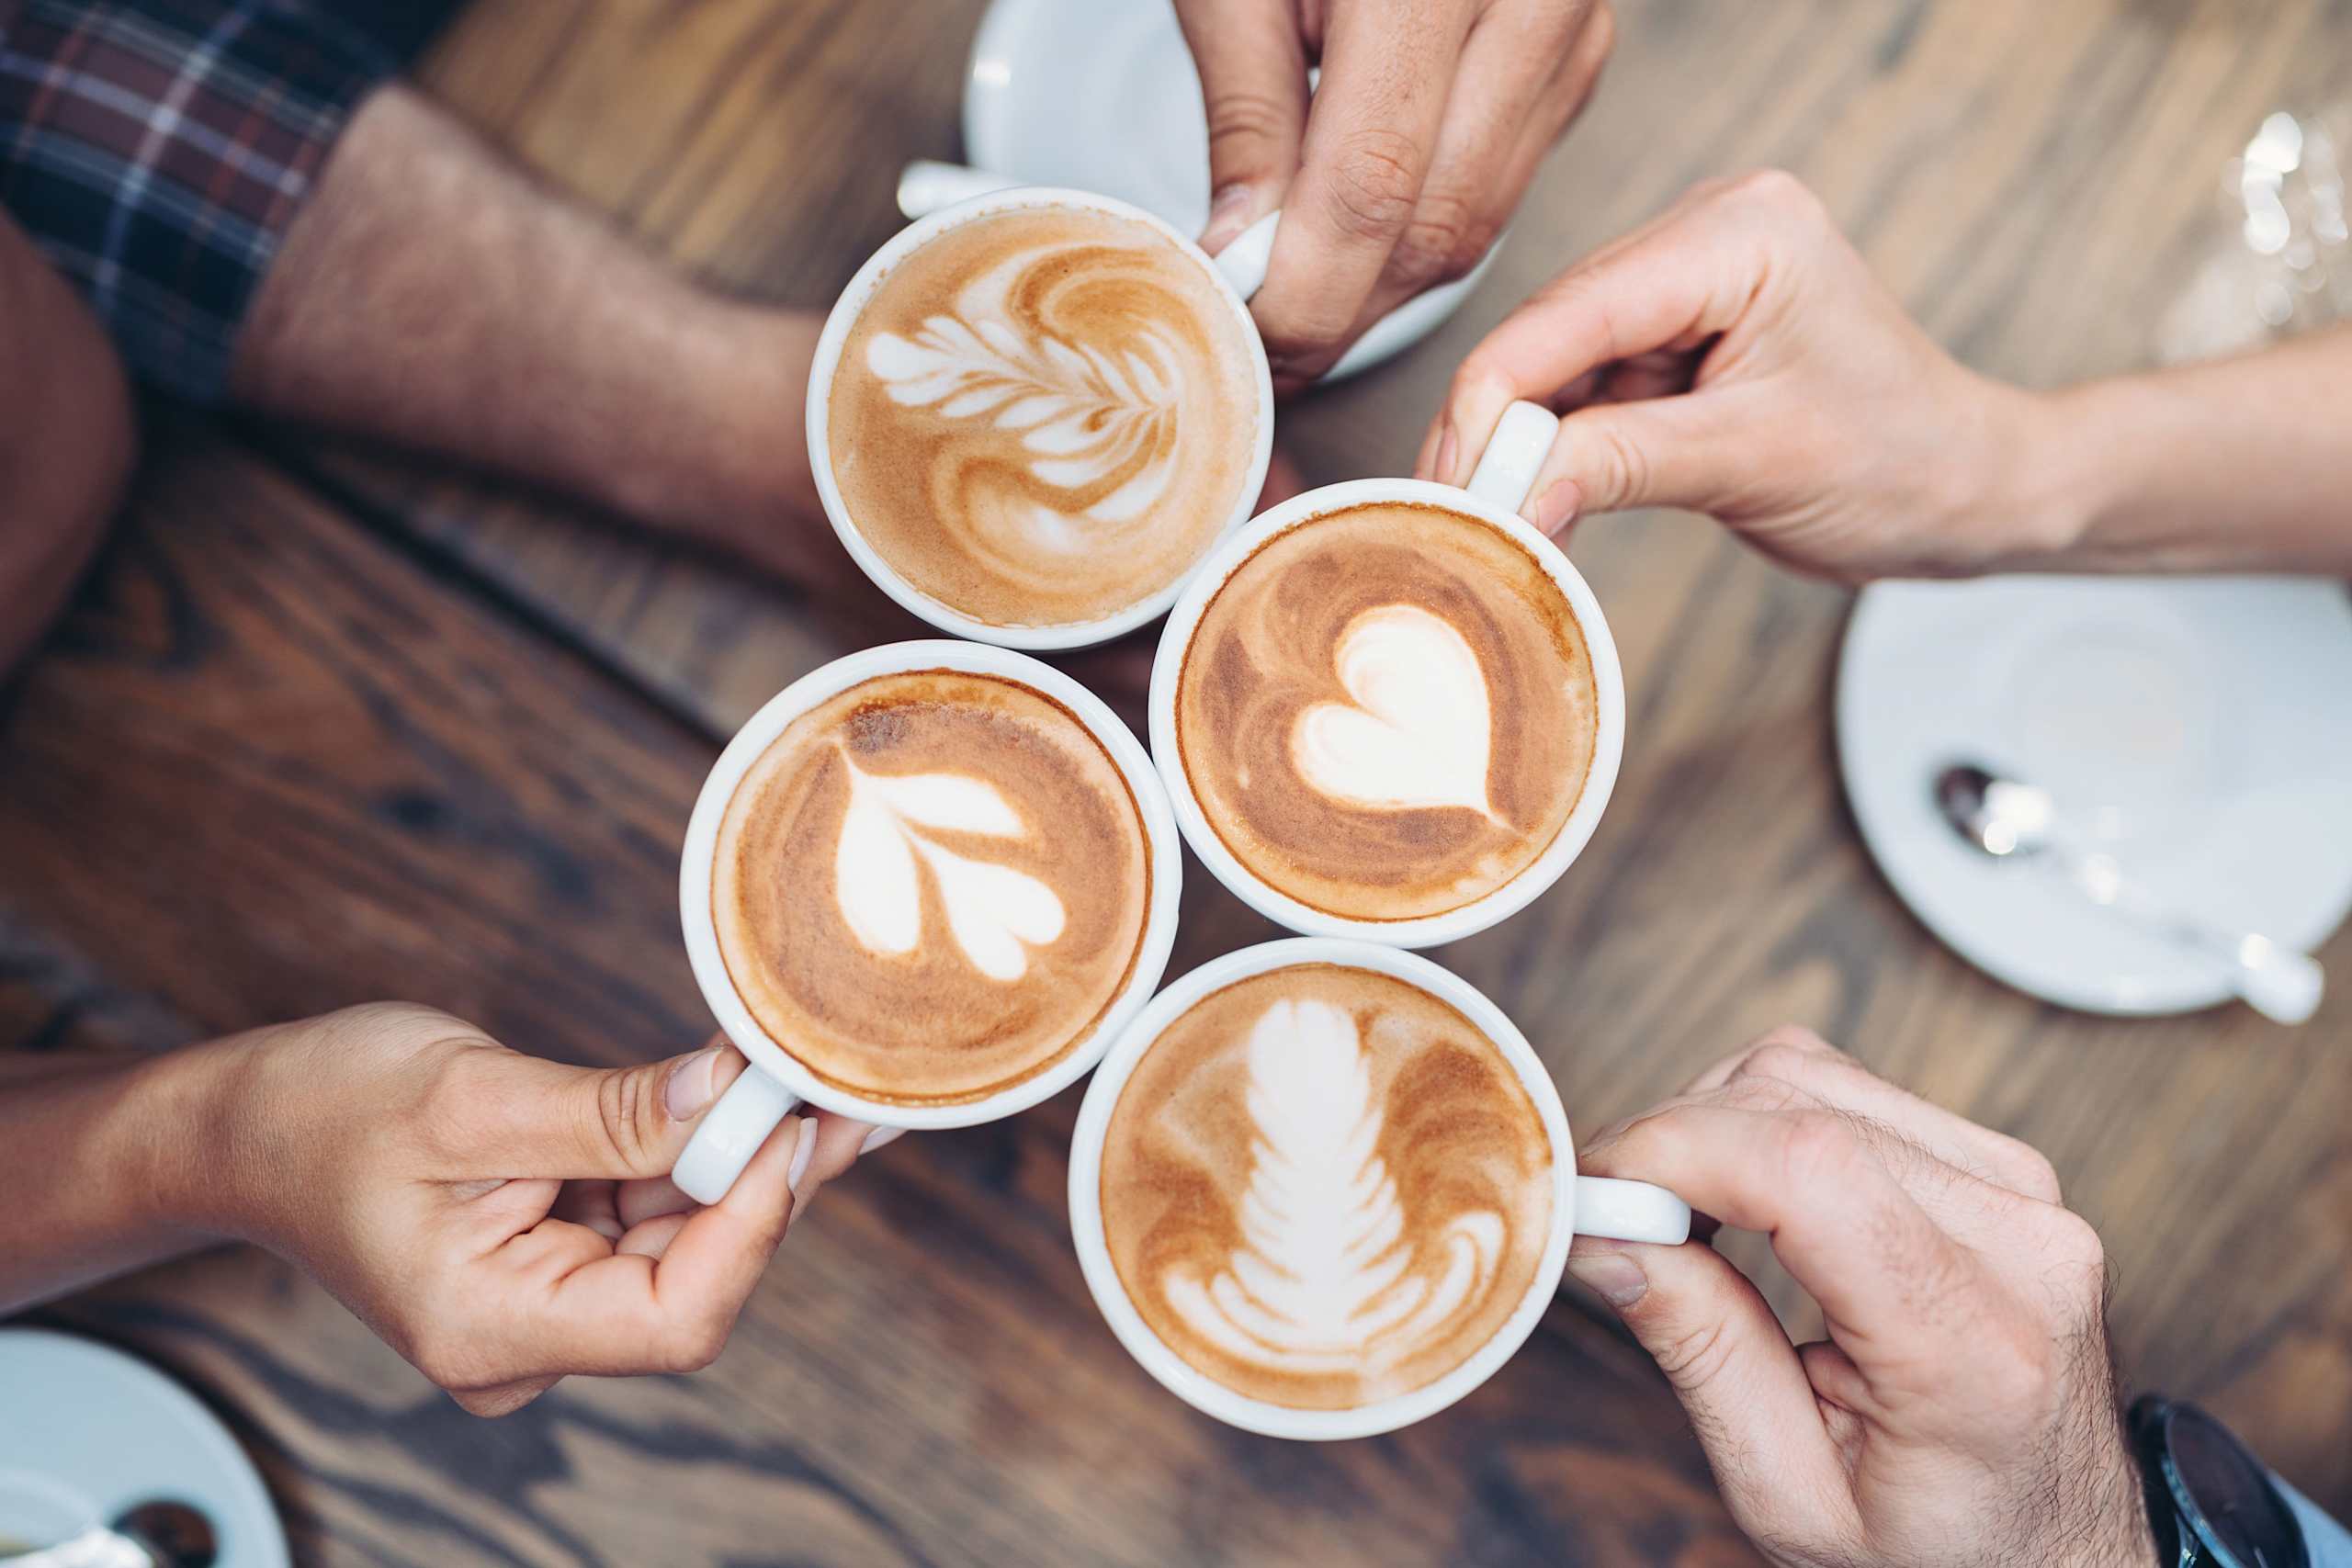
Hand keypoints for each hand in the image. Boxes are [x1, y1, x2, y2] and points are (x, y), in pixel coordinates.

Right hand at [205, 1003, 888, 1415]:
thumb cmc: (324, 1110)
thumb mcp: (472, 1096)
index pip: (677, 1316)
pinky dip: (702, 1156)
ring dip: (747, 1160)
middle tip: (844, 1085)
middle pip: (696, 1280)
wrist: (242, 1126)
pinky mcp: (555, 1262)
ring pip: (685, 1243)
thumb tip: (733, 1093)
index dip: (752, 1223)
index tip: (790, 1122)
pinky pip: (654, 1218)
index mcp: (490, 1328)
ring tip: (819, 1080)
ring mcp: (543, 1308)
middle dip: (767, 1179)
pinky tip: (763, 1099)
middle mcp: (525, 1344)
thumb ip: (612, 1111)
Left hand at [1179, 0, 1613, 388]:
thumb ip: (1246, 119)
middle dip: (1342, 309)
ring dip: (1383, 285)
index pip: (1371, 187)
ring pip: (1479, 221)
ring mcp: (1570, 26)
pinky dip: (1427, 229)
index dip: (1307, 294)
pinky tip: (1361, 232)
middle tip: (1261, 347)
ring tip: (1298, 298)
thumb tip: (1244, 266)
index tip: (1249, 346)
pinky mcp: (1579, 54)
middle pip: (1437, 224)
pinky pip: (1505, 183)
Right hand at [1419, 171, 2067, 580]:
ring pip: (1555, 364)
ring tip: (1486, 524)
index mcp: (1741, 234)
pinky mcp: (1677, 333)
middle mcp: (1707, 234)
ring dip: (1521, 447)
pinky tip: (1531, 503)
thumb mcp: (1750, 465)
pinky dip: (1557, 451)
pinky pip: (1585, 388)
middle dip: (1497, 429)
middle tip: (1451, 518)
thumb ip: (1617, 465)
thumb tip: (1506, 495)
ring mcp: (1688, 281)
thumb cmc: (1900, 464)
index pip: (1572, 312)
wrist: (1963, 490)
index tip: (1452, 489)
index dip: (1494, 402)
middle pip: (1549, 332)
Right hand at [1567, 1026, 2153, 1567]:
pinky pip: (1850, 1086)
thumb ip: (1701, 1351)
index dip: (1673, 1151)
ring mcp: (2024, 1194)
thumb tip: (1601, 1232)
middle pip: (1797, 1103)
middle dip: (1671, 1140)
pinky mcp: (2005, 1166)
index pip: (1809, 1172)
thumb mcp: (1790, 1494)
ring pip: (1813, 1072)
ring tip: (1678, 1213)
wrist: (2056, 1553)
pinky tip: (1745, 1197)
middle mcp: (2021, 1247)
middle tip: (1611, 1214)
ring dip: (1714, 1123)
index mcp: (1972, 1349)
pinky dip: (1766, 1120)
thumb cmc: (1933, 1546)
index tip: (1590, 1187)